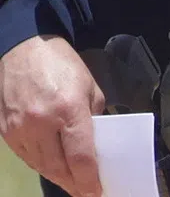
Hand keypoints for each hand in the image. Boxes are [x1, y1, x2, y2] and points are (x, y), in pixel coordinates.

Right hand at [0, 35, 104, 196]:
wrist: (23, 49)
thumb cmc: (61, 63)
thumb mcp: (88, 84)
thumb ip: (94, 114)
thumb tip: (96, 139)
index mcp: (68, 108)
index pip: (80, 155)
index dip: (89, 178)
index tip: (97, 191)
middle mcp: (42, 124)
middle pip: (59, 167)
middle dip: (74, 183)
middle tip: (87, 193)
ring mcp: (20, 130)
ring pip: (41, 166)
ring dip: (58, 177)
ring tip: (73, 184)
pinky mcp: (7, 133)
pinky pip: (27, 158)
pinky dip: (42, 166)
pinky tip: (53, 168)